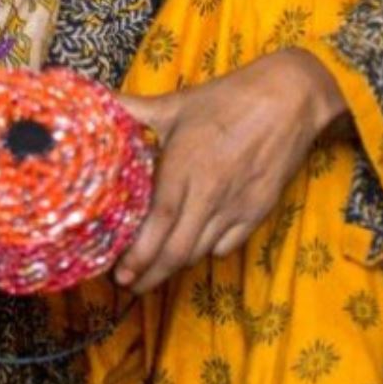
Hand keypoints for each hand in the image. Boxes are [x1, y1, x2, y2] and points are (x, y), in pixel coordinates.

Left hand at [111, 49, 346, 294]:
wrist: (289, 100)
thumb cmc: (226, 99)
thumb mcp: (175, 103)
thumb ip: (132, 109)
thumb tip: (94, 101)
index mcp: (184, 166)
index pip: (158, 223)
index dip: (138, 254)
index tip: (118, 271)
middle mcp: (210, 193)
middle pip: (178, 250)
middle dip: (150, 274)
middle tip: (127, 284)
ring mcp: (236, 206)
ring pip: (201, 251)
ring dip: (174, 267)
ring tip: (150, 274)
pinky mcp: (257, 211)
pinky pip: (227, 245)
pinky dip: (205, 253)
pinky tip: (189, 250)